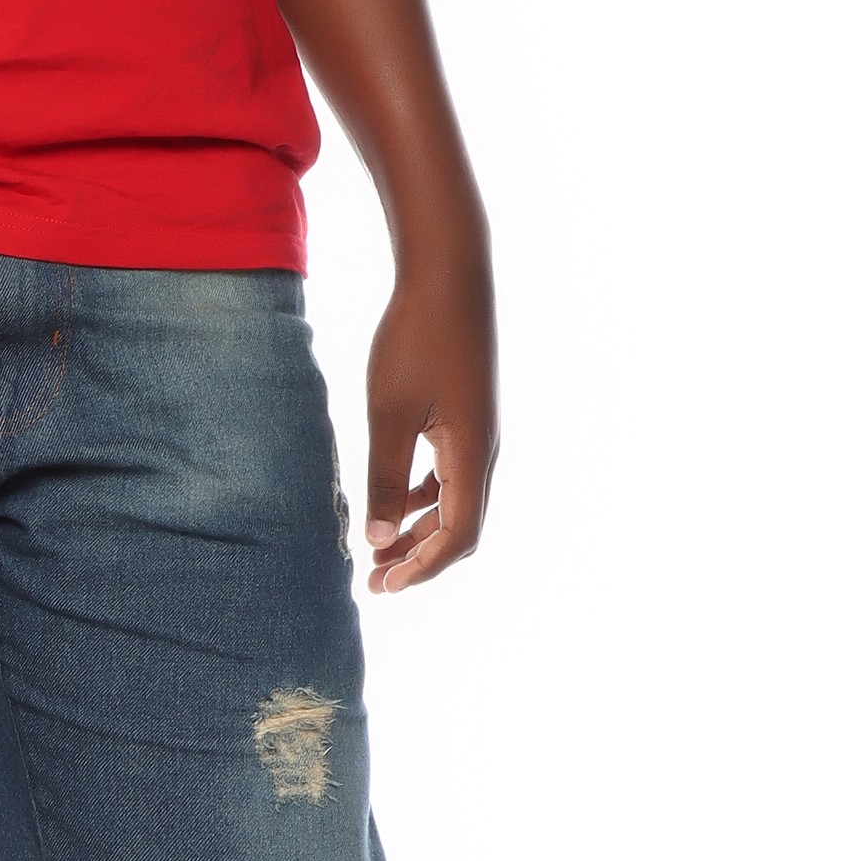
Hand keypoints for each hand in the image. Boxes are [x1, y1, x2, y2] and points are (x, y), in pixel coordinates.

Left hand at [361, 255, 497, 593]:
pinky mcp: (470, 414)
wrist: (449, 274)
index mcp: (471, 455)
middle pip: (461, 526)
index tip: (384, 586)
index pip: (458, 537)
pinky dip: (425, 496)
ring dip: (421, 528)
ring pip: (457, 501)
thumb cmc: (415, 339)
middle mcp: (485, 450)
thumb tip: (379, 539)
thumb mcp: (389, 414)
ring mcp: (481, 431)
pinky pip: (453, 473)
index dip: (422, 568)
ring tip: (380, 546)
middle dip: (420, 557)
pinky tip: (395, 497)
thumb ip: (384, 479)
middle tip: (375, 579)